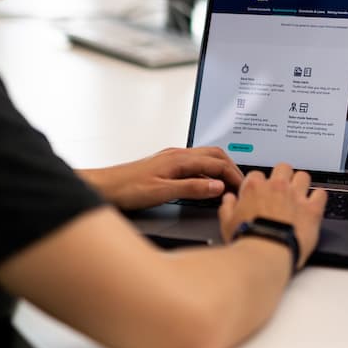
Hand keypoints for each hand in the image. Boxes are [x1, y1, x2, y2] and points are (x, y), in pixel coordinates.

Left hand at [78, 147, 243, 210]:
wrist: (103, 186)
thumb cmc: (126, 189)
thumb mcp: (162, 192)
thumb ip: (191, 189)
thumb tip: (217, 186)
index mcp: (179, 159)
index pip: (217, 163)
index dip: (234, 176)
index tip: (243, 189)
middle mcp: (177, 154)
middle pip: (215, 155)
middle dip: (232, 168)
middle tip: (242, 185)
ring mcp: (171, 158)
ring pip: (205, 158)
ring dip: (221, 168)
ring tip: (229, 184)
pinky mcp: (166, 165)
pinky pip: (195, 164)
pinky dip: (208, 172)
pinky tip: (207, 185)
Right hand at [218, 163, 326, 269]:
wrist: (266, 254)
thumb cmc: (246, 240)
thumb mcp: (226, 223)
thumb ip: (227, 207)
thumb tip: (229, 200)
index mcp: (255, 188)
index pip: (257, 174)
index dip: (258, 184)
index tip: (260, 193)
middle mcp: (277, 187)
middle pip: (283, 168)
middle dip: (282, 176)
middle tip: (281, 189)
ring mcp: (296, 196)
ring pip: (303, 176)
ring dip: (301, 184)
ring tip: (299, 194)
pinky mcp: (312, 210)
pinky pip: (321, 194)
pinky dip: (318, 198)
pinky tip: (314, 204)